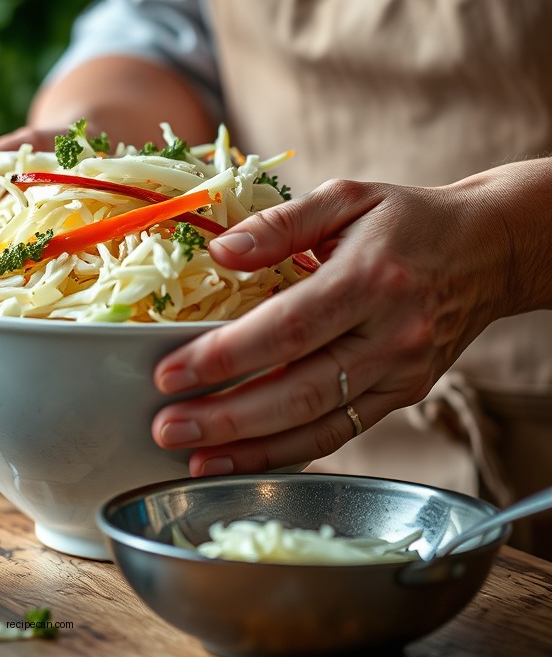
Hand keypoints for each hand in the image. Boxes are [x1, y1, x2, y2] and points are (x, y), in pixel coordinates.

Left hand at [150, 175, 511, 476]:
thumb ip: (280, 223)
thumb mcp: (346, 197)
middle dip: (226, 418)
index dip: (226, 357)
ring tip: (192, 458)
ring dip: (251, 449)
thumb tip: (219, 252)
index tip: (170, 372)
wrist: (490, 250)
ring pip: (319, 425)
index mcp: (370, 279)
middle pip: (298, 390)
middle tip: (166, 429)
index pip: (287, 328)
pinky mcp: (404, 395)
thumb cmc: (407, 219)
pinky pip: (341, 432)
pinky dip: (290, 453)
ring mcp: (401, 374)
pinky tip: (244, 459)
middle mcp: (390, 336)